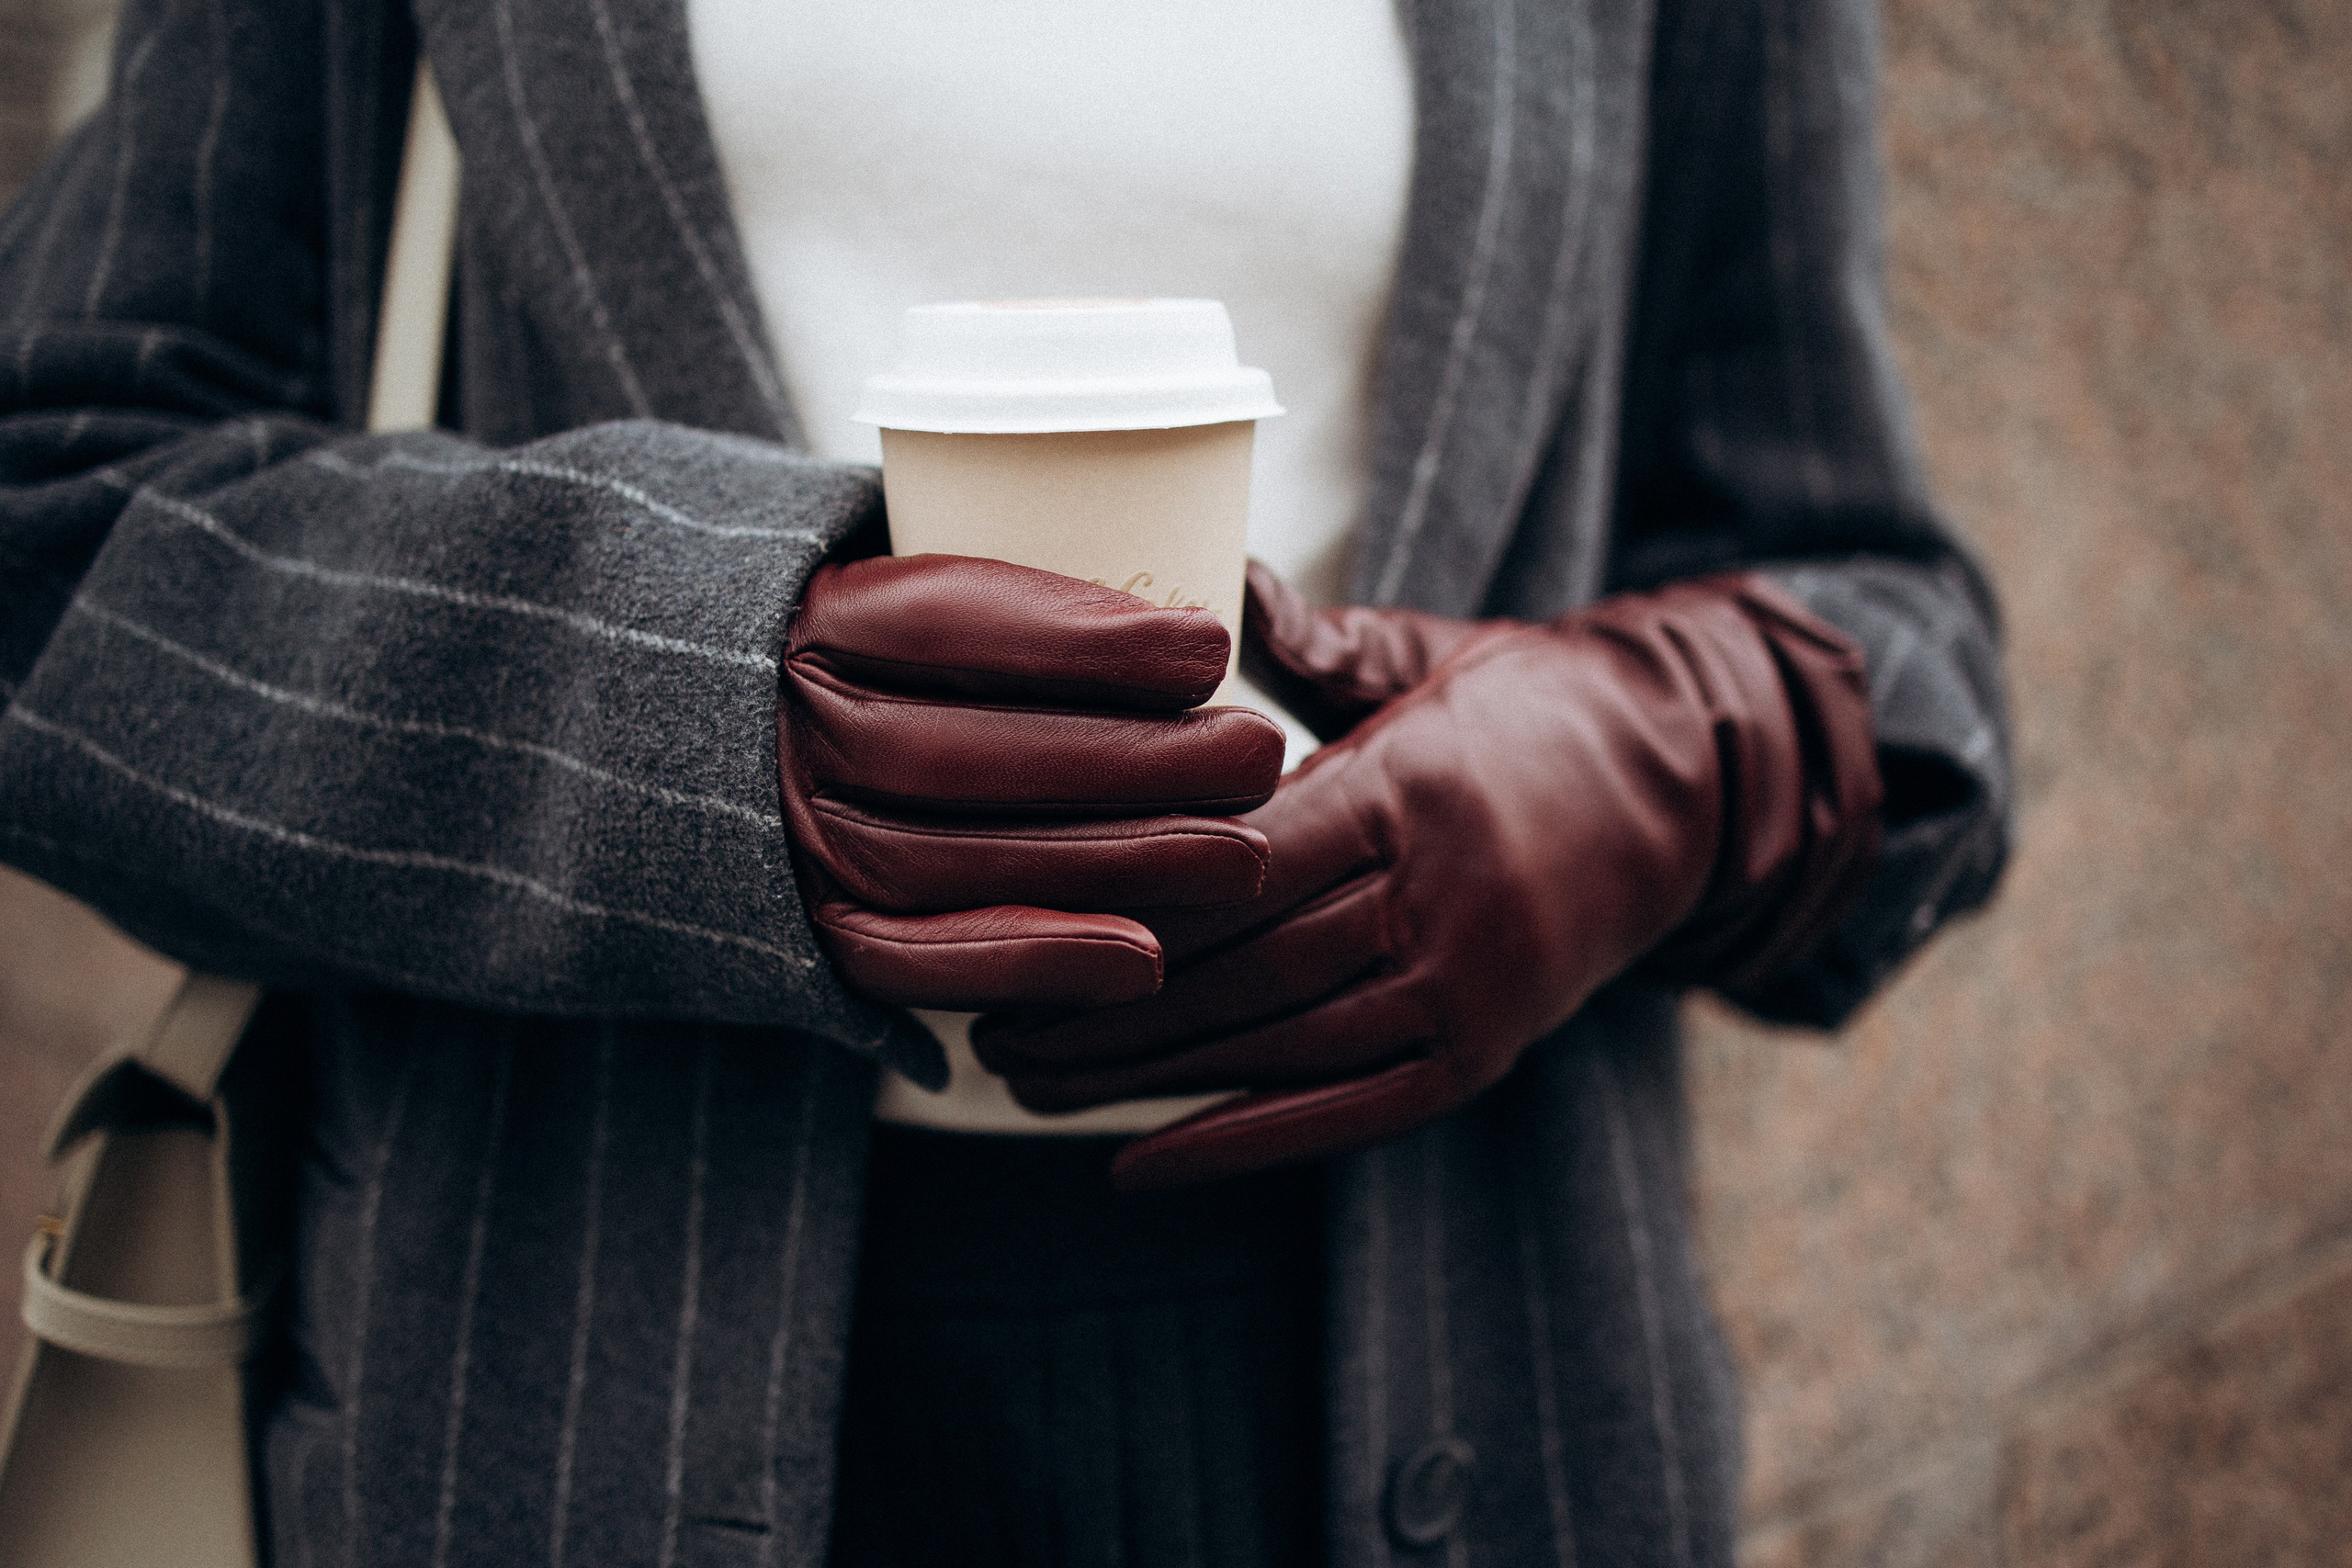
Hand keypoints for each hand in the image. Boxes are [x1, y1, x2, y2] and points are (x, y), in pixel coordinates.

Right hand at [778, 553, 1284, 1010]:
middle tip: (1256, 757)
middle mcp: (791, 728)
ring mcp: (795, 837)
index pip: (945, 623)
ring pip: (948, 862)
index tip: (1210, 648)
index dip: (1081, 642)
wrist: (763, 729)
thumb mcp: (945, 561)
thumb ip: (1045, 570)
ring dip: (1109, 865)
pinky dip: (1032, 965)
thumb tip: (1235, 608)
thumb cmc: (914, 642)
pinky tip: (1144, 959)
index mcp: (818, 615)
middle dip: (1125, 763)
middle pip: (957, 754)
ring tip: (1241, 854)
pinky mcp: (818, 930)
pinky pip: (914, 963)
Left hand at [973, 564, 1881, 1186]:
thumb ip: (1315, 640)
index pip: (1243, 856)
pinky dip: (1237, 1143)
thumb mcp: (1429, 650)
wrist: (1684, 787)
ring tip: (1027, 1082)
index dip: (1129, 894)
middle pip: (1243, 964)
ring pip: (1279, 1046)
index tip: (1017, 909)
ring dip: (1144, 1077)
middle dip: (1106, 1002)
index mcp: (1411, 784)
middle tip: (983, 1018)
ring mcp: (1468, 987)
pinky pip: (1345, 1115)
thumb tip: (1215, 574)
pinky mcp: (1481, 1052)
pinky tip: (1138, 1163)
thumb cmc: (1524, 708)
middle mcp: (1442, 896)